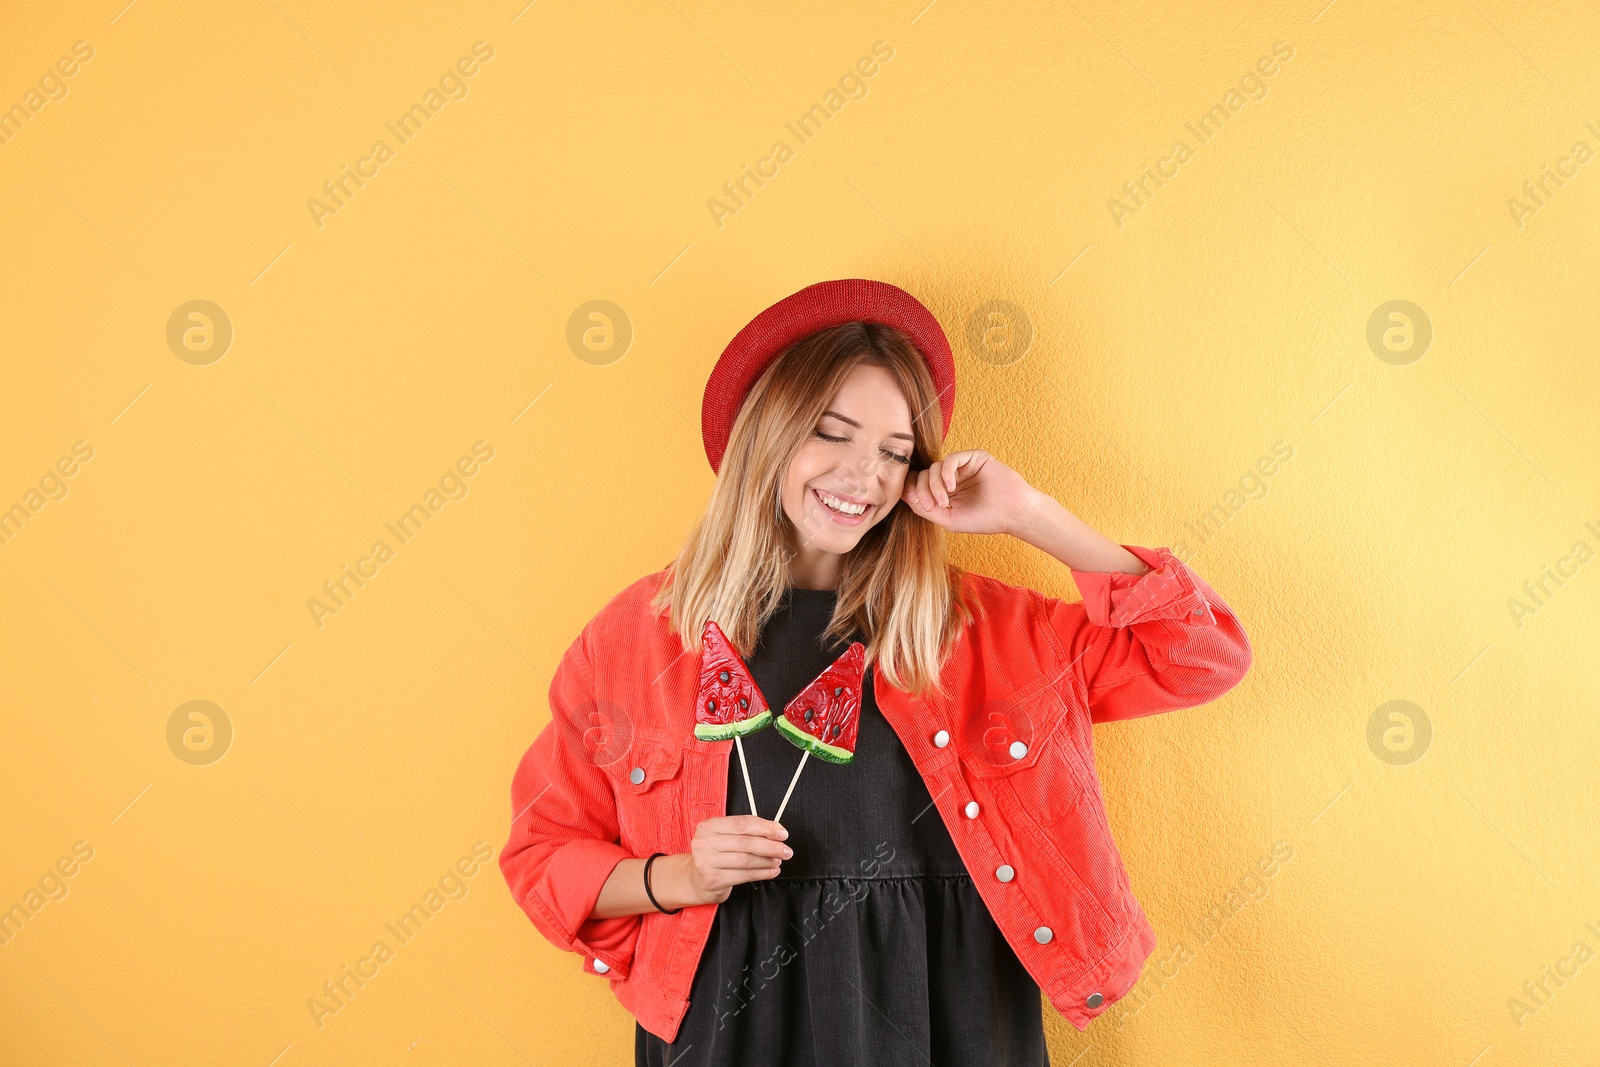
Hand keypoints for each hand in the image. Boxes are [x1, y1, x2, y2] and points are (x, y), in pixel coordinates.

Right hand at [680, 815, 791, 904]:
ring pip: (746, 860)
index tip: (782, 833)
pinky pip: (743, 875)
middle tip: (786, 850)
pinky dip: (762, 873)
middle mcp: (704, 842)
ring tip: (779, 860)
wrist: (695, 879)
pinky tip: (771, 871)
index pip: (742, 823)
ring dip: (767, 861)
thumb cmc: (715, 854)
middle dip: (770, 846)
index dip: (765, 827)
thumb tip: (776, 829)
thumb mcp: (724, 836)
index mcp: (709, 826)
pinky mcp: (712, 880)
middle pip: (745, 842)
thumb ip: (747, 830)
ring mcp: (706, 862)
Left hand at [900, 449, 1041, 535]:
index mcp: (944, 491)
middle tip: (931, 505)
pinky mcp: (973, 457)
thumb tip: (904, 494)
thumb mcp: (948, 519)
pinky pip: (950, 459)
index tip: (919, 505)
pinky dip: (946, 474)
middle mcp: (951, 477)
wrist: (1013, 514)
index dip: (912, 491)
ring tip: (944, 501)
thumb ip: (925, 508)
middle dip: (922, 491)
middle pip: (923, 475)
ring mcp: (962, 466)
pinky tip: (951, 488)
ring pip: (934, 467)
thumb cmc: (984, 519)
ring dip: (934, 485)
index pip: (918, 484)